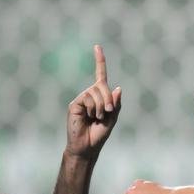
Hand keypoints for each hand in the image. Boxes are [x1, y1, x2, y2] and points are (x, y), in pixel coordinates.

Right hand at [66, 44, 120, 159]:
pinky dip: (93, 108)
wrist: (87, 146)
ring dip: (100, 106)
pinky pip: (87, 98)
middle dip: (108, 99)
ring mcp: (81, 99)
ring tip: (97, 118)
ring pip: (95, 92)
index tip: (97, 47)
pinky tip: (89, 117)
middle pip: (101, 86)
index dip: (99, 62)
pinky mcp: (75, 104)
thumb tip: (118, 88)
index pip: (100, 76)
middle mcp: (89, 95)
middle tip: (107, 112)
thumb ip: (116, 104)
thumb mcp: (112, 119)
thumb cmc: (99, 134)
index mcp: (100, 97)